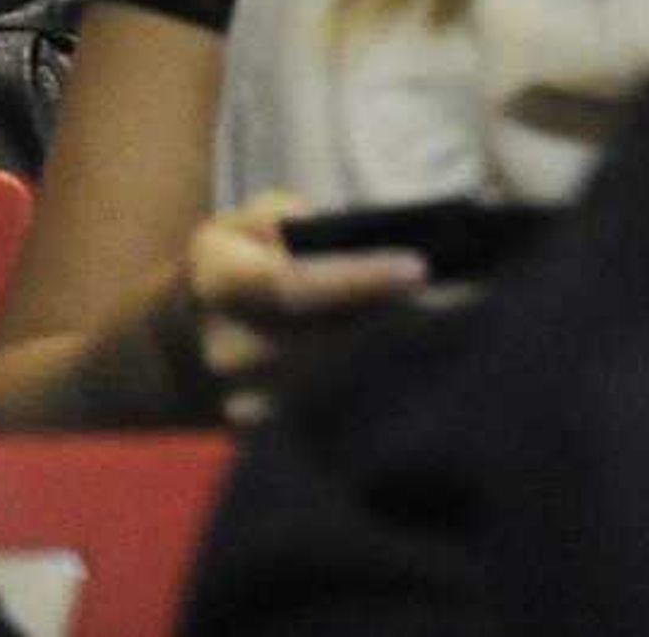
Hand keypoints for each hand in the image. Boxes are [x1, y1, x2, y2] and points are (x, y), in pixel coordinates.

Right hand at [183, 191, 429, 424]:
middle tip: (460, 301)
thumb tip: (321, 233)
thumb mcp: (242, 225)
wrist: (187, 344)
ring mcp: (243, 398)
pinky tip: (417, 366)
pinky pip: (333, 412)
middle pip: (325, 338)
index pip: (290, 284)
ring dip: (394, 355)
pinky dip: (378, 387)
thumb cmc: (237, 267)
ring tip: (450, 329)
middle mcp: (225, 348)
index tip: (419, 267)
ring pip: (336, 380)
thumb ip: (279, 215)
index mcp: (218, 283)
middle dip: (394, 318)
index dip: (356, 279)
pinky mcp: (267, 433)